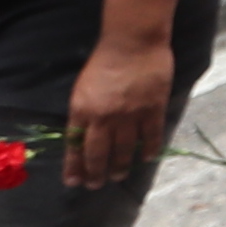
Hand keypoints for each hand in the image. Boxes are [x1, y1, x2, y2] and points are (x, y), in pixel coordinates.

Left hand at [64, 38, 175, 188]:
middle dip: (96, 173)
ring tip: (118, 175)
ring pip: (124, 150)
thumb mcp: (83, 88)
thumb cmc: (104, 61)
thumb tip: (83, 136)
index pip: (75, 146)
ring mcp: (130, 114)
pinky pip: (151, 136)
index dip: (74, 166)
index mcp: (82, 110)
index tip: (73, 181)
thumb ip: (83, 112)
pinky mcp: (152, 109)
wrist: (132, 41)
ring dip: (120, 166)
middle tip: (96, 184)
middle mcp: (104, 117)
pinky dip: (148, 149)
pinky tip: (146, 158)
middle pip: (98, 153)